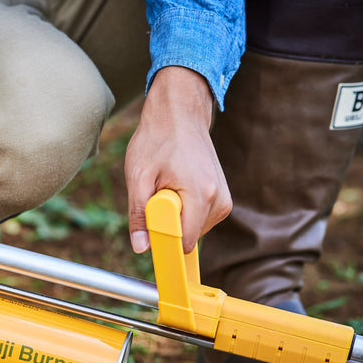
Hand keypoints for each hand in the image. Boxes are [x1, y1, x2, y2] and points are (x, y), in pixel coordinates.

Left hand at [124, 66, 231, 253]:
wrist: (180, 114)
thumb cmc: (157, 140)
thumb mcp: (138, 177)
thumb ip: (139, 214)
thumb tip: (141, 248)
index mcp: (201, 195)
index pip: (184, 242)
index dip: (162, 243)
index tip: (148, 232)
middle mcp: (219, 201)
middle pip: (188, 238)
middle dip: (166, 225)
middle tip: (156, 193)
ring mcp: (224, 200)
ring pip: (193, 230)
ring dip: (174, 216)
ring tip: (167, 185)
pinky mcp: (222, 198)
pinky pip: (198, 220)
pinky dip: (184, 210)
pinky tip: (177, 186)